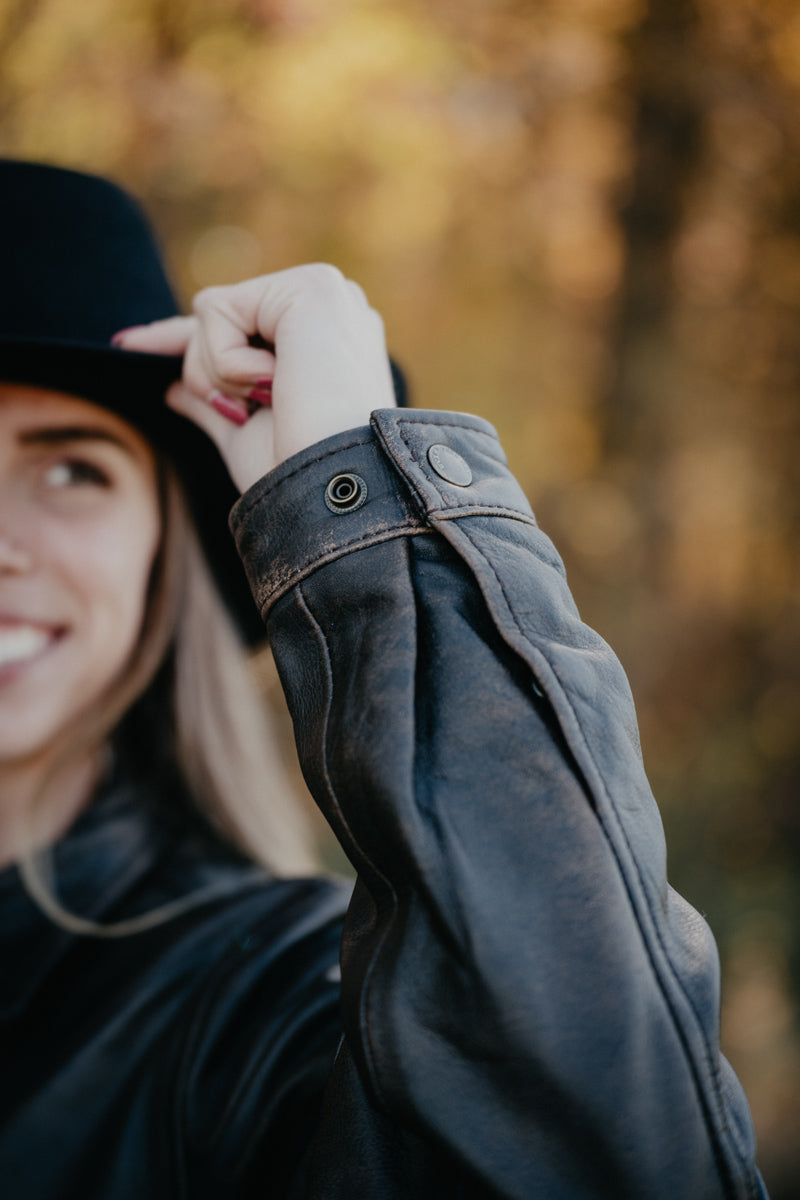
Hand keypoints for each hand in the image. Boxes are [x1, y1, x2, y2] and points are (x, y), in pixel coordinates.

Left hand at [112, 264, 395, 492]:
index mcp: (327, 343)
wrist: (335, 488)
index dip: (186, 341)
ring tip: (269, 401)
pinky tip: (274, 385)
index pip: (241, 328)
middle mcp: (333, 310)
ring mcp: (325, 294)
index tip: (126, 344)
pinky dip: (228, 363)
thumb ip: (213, 404)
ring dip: (220, 373)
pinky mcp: (310, 290)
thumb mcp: (245, 437)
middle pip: (220, 318)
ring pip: (213, 312)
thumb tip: (171, 388)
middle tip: (249, 411)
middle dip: (209, 373)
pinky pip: (217, 310)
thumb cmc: (297, 472)